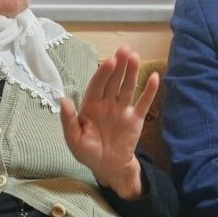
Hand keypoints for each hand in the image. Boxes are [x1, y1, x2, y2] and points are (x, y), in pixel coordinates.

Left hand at [60, 46, 158, 199]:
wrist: (108, 167)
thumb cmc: (88, 152)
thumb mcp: (74, 139)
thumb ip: (69, 120)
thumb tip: (63, 99)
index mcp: (91, 106)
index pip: (97, 85)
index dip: (103, 73)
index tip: (109, 61)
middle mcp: (107, 103)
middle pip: (113, 81)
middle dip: (118, 66)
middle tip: (124, 50)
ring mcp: (122, 109)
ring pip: (128, 87)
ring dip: (132, 73)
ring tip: (135, 57)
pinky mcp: (136, 118)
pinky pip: (143, 103)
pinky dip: (149, 91)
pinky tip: (154, 77)